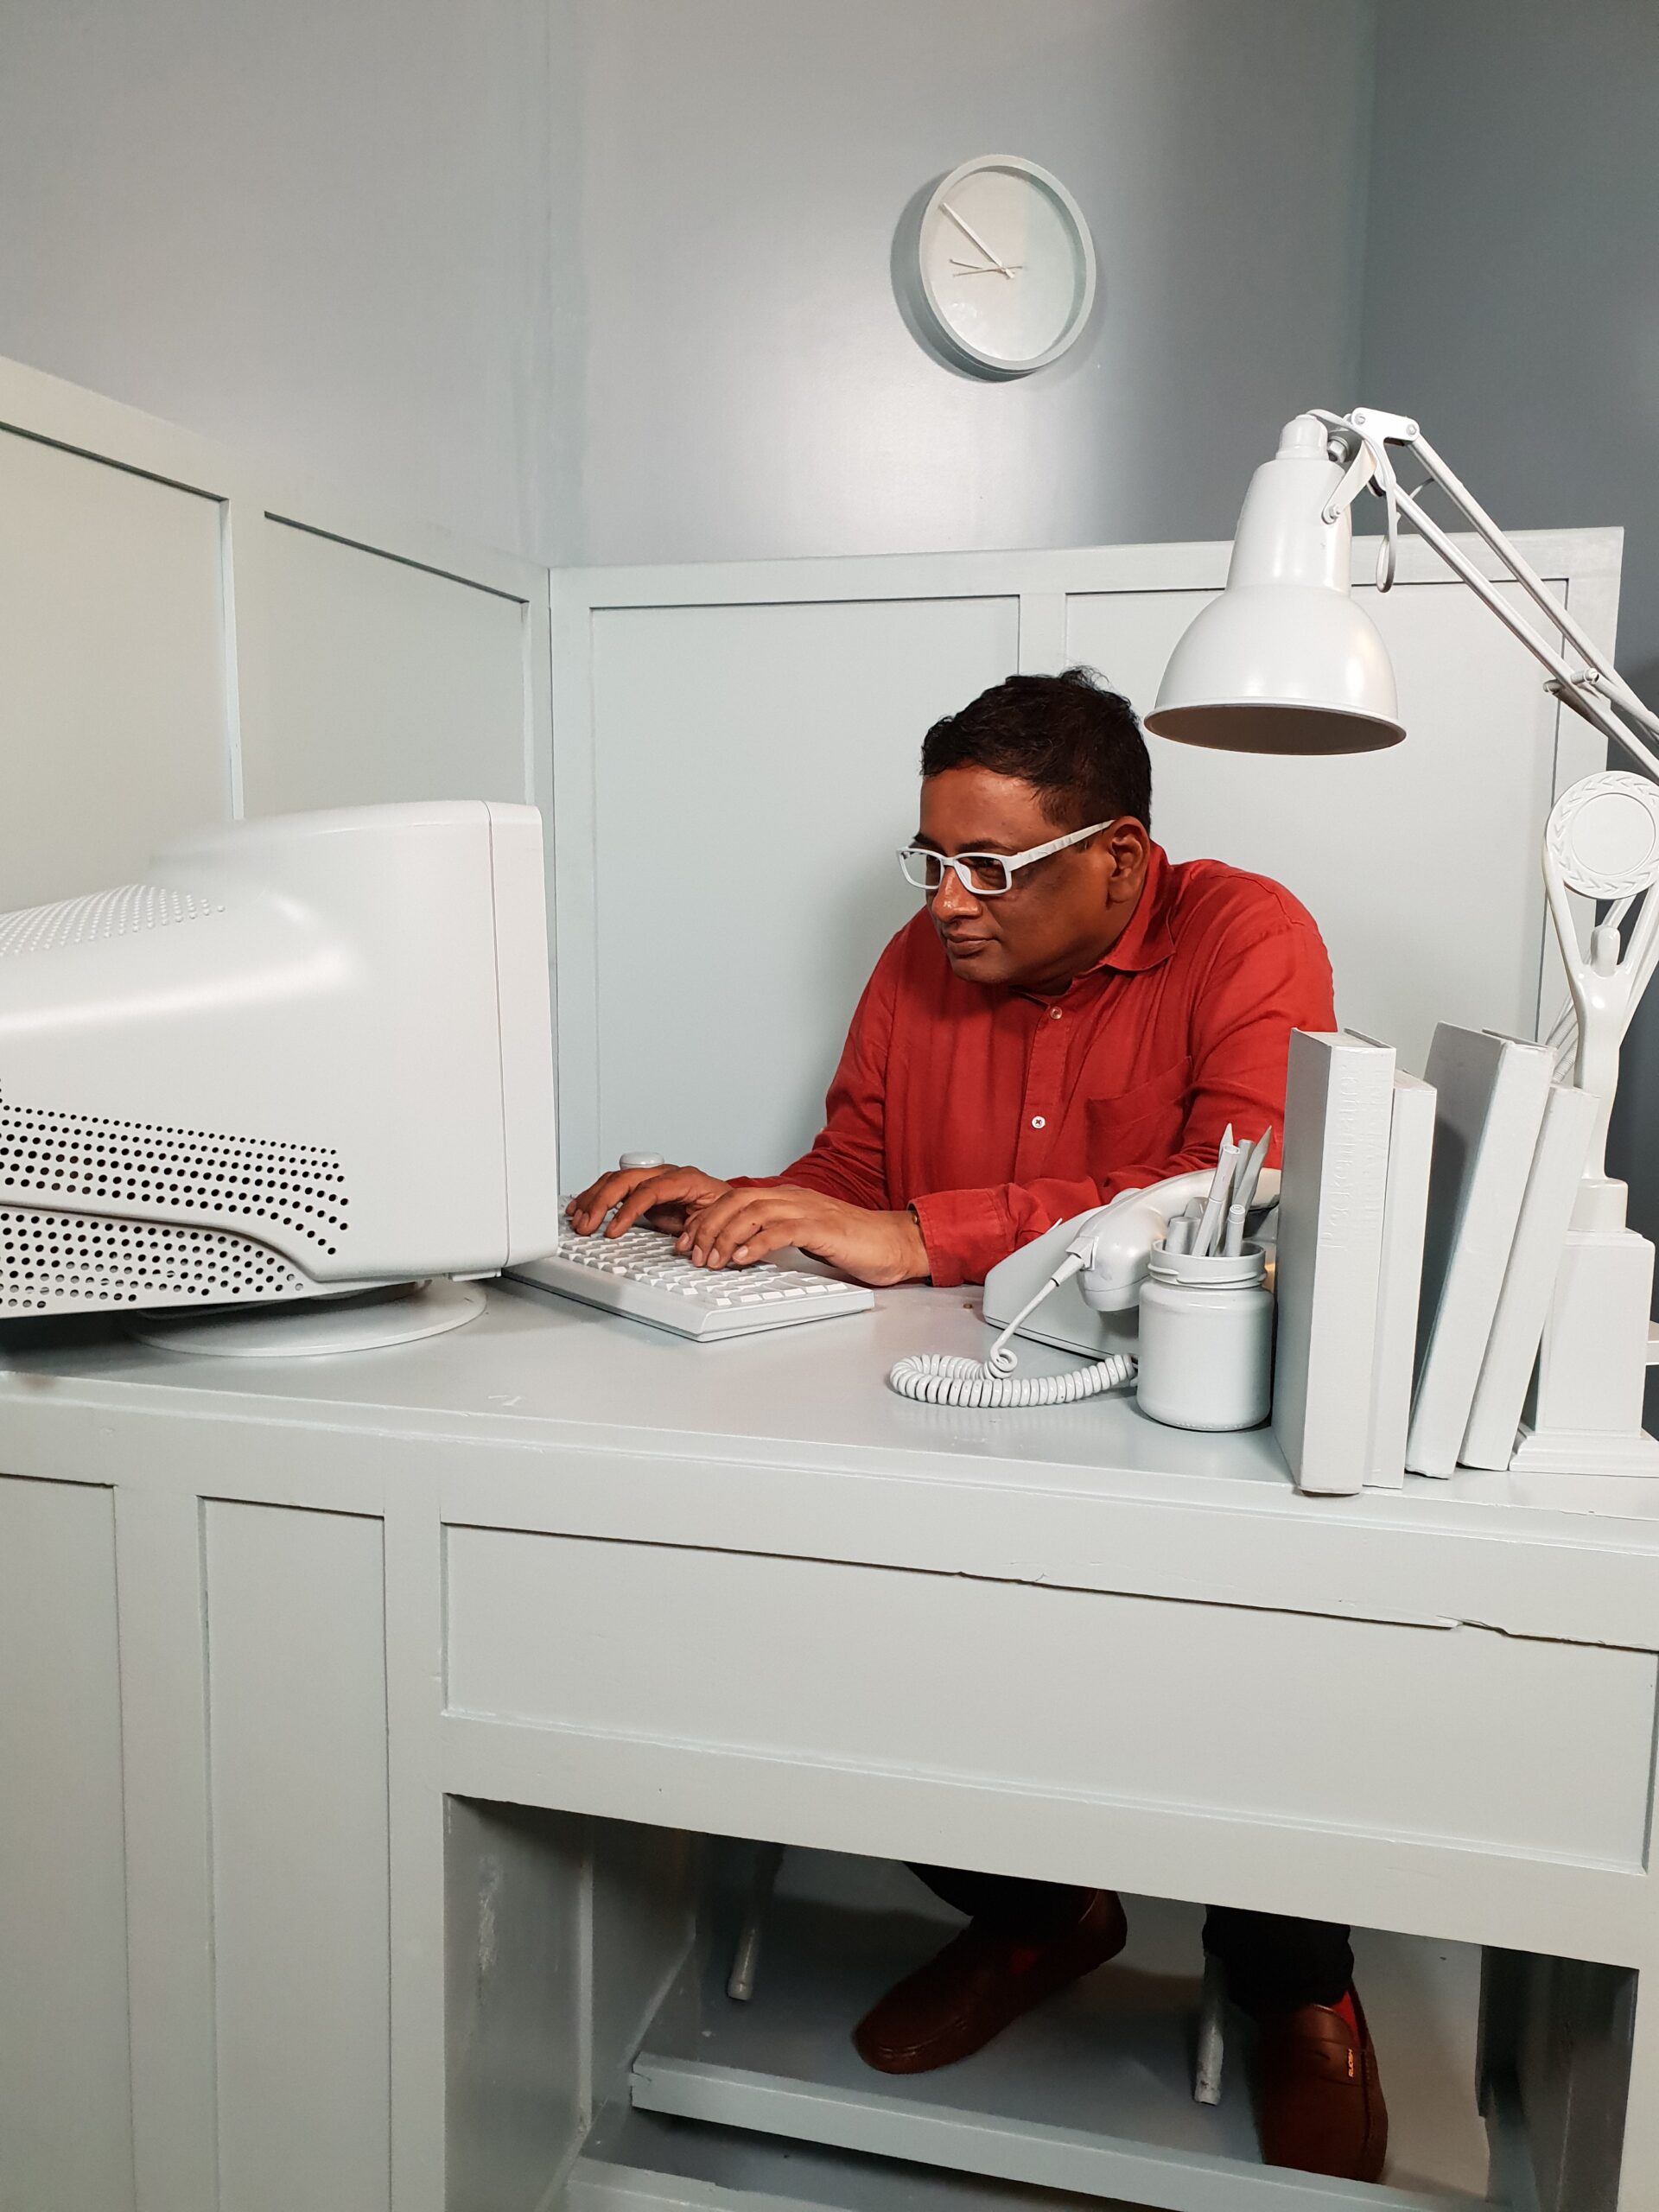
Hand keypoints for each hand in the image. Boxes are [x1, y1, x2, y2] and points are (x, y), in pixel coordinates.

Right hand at [565, 1162, 732, 1238]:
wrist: (729, 1203)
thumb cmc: (724, 1209)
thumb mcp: (718, 1220)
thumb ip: (699, 1230)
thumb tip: (684, 1244)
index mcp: (685, 1180)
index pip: (649, 1190)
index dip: (627, 1210)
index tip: (612, 1230)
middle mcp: (666, 1174)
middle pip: (625, 1179)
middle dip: (601, 1202)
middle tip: (586, 1225)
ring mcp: (653, 1178)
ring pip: (615, 1180)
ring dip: (593, 1199)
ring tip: (578, 1218)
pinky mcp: (644, 1187)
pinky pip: (614, 1186)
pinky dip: (595, 1196)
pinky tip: (581, 1207)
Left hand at [676, 1185, 929, 1287]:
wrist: (895, 1243)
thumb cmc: (855, 1243)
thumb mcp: (805, 1236)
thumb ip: (776, 1235)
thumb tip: (742, 1249)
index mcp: (788, 1197)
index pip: (734, 1198)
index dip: (706, 1218)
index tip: (688, 1242)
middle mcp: (794, 1198)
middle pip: (736, 1200)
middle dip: (707, 1227)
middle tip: (692, 1254)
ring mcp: (808, 1210)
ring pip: (753, 1212)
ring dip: (726, 1237)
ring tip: (712, 1261)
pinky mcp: (823, 1228)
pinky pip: (782, 1230)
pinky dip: (757, 1243)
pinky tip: (743, 1259)